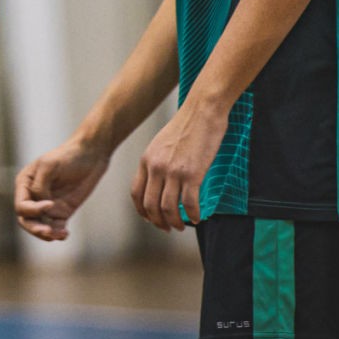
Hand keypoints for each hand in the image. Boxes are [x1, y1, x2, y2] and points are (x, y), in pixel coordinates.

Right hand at [14, 137, 109, 241]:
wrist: (90, 155)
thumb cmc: (67, 156)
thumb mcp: (49, 165)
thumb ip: (39, 185)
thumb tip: (41, 203)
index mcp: (25, 184)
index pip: (21, 206)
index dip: (32, 210)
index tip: (50, 204)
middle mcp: (34, 196)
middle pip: (27, 220)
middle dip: (36, 229)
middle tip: (48, 232)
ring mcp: (48, 205)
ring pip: (41, 226)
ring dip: (47, 234)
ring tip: (59, 235)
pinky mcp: (63, 211)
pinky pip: (56, 227)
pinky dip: (59, 234)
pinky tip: (65, 234)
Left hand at [130, 99, 227, 231]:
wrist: (202, 111)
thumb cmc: (185, 126)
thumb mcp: (161, 144)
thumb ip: (157, 163)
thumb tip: (160, 184)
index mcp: (146, 160)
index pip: (136, 193)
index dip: (142, 211)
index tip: (151, 219)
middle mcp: (156, 167)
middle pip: (150, 205)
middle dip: (158, 222)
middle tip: (169, 228)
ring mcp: (173, 171)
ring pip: (168, 208)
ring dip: (176, 222)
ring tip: (183, 226)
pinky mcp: (192, 173)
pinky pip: (189, 204)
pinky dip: (193, 215)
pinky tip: (199, 218)